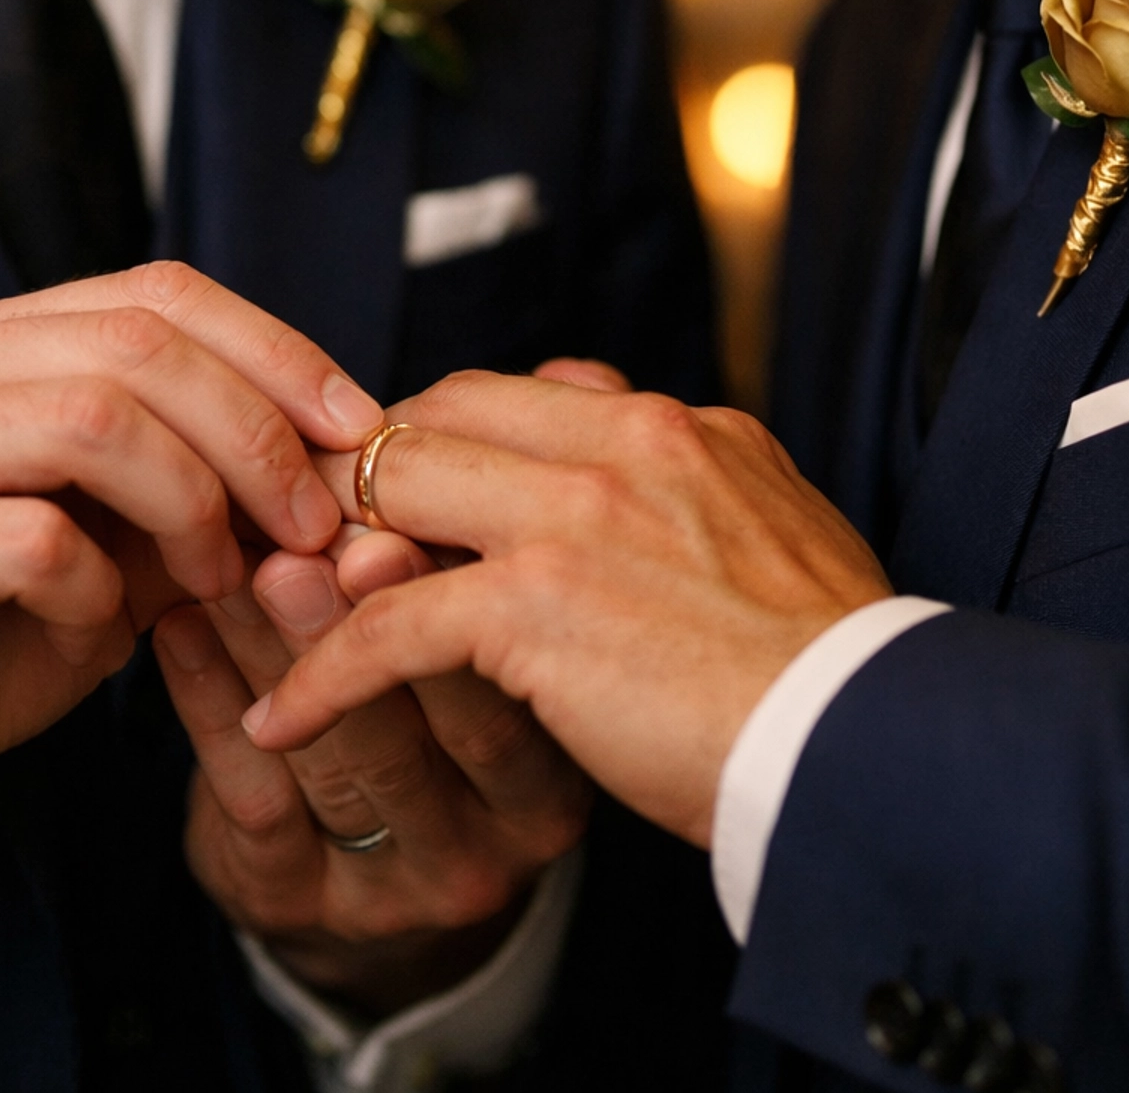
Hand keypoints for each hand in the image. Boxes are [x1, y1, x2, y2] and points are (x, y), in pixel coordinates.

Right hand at [0, 261, 381, 892]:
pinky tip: (98, 636)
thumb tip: (332, 476)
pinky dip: (99, 591)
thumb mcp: (91, 547)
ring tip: (225, 580)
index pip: (155, 292)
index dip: (276, 351)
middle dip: (257, 432)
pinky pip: (33, 540)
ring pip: (93, 418)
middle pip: (137, 343)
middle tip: (316, 526)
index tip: (360, 427)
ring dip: (194, 504)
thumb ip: (182, 493)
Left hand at [154, 531, 588, 1017]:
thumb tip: (500, 398)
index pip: (530, 661)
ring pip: (352, 754)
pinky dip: (212, 703)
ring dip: (285, 645)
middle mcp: (514, 835)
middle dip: (373, 610)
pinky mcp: (308, 911)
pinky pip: (261, 802)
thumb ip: (483, 557)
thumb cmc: (445, 716)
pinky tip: (180, 626)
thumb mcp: (501, 652)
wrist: (377, 896)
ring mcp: (413, 886)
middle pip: (456, 710)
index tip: (399, 483)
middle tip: (315, 535)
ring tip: (240, 559)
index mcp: (574, 760)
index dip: (459, 569)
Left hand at [242, 372, 890, 849]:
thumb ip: (691, 478)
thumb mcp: (773, 527)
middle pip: (436, 416)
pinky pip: (388, 626)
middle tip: (299, 531)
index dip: (430, 437)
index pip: (508, 391)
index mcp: (673, 427)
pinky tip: (281, 716)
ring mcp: (576, 515)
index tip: (388, 491)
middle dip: (358, 471)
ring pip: (397, 492)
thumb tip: (631, 430)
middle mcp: (622, 441)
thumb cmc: (827, 662)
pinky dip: (324, 673)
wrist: (868, 736)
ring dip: (320, 549)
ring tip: (261, 596)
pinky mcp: (538, 605)